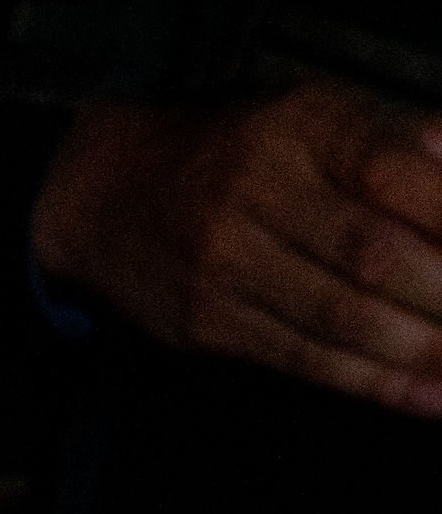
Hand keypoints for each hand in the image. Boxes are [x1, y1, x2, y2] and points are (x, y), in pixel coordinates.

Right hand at [30, 81, 441, 413]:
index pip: (390, 171)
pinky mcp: (211, 323)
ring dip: (424, 351)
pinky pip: (305, 360)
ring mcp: (226, 264)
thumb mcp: (311, 116)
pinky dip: (378, 385)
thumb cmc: (233, 154)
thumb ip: (394, 140)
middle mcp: (256, 193)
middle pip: (373, 256)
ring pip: (342, 319)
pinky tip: (429, 397)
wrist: (105, 195)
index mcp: (296, 129)